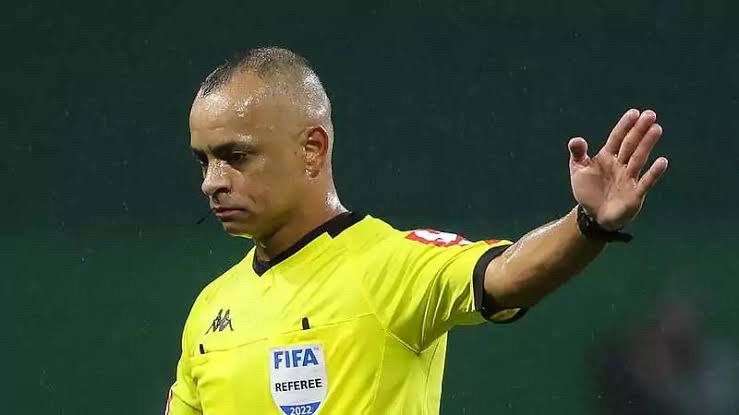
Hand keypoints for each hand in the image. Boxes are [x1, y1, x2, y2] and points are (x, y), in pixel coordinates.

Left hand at [568, 109, 668, 229]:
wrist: (593, 216)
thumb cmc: (588, 190)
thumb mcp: (578, 170)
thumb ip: (578, 154)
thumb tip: (575, 140)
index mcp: (607, 157)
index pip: (617, 138)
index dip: (625, 126)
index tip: (634, 113)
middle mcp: (620, 164)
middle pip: (631, 145)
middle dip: (639, 130)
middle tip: (650, 114)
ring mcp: (629, 178)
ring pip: (639, 158)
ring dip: (647, 144)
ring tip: (656, 129)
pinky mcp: (635, 193)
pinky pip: (646, 181)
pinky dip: (654, 172)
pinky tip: (662, 161)